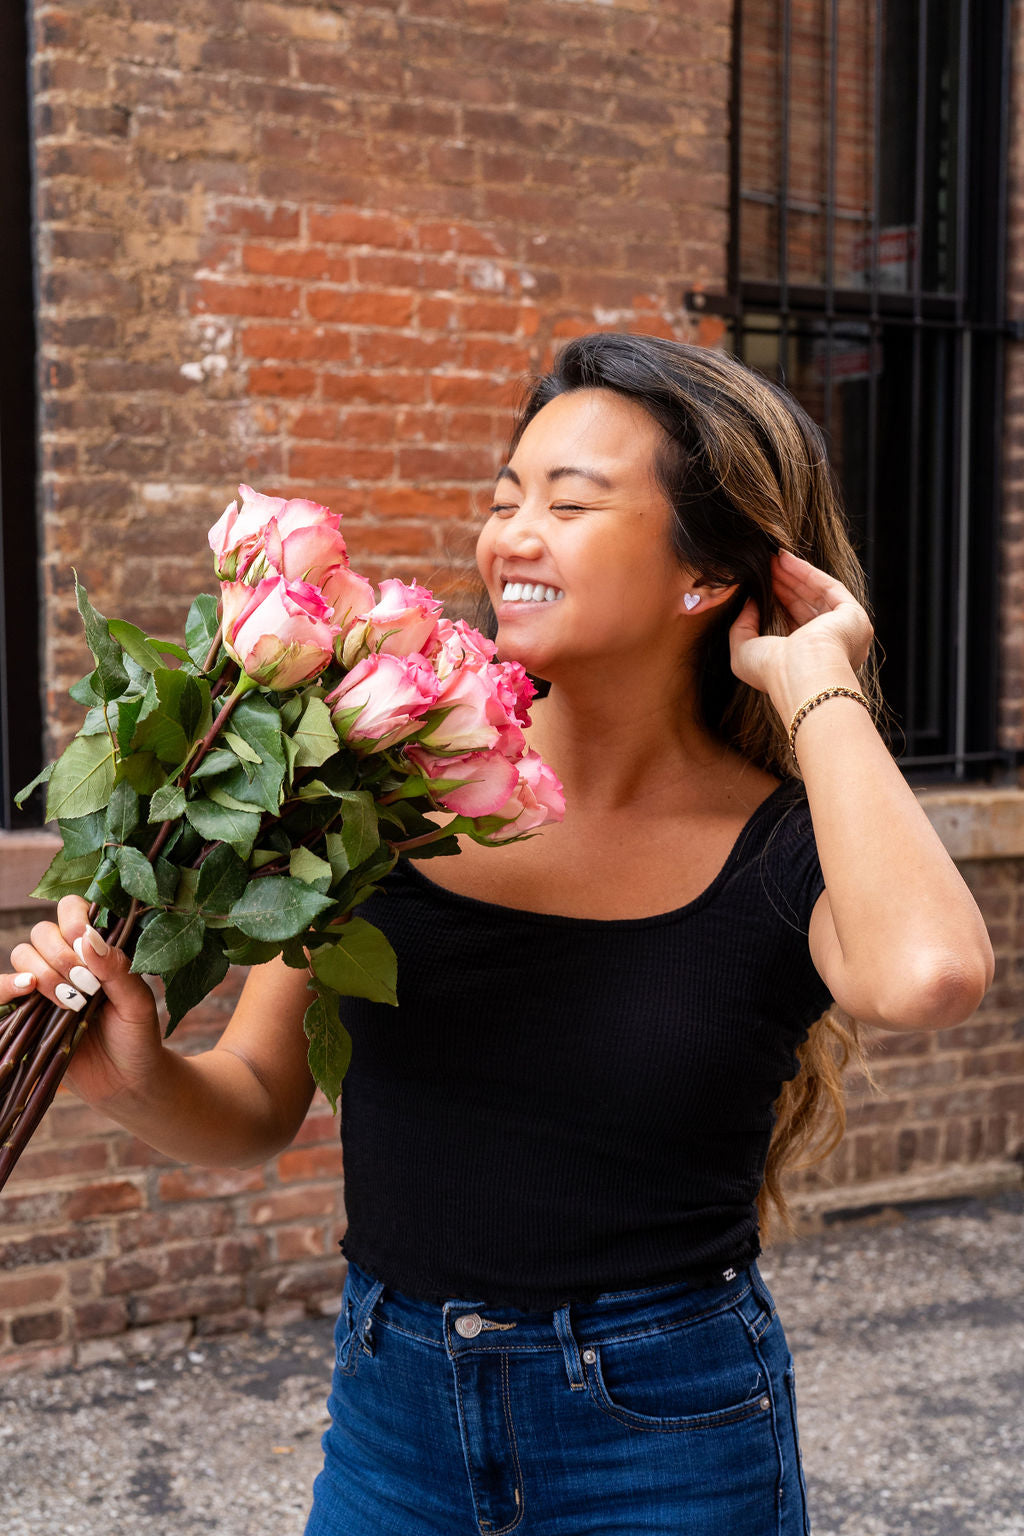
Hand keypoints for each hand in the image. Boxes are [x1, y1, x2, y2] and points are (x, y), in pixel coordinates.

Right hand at [1, 896, 164, 1108]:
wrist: (126, 1084)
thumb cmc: (138, 1038)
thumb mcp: (138, 1003)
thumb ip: (118, 969)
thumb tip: (89, 938)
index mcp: (98, 949)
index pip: (73, 910)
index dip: (74, 920)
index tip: (86, 944)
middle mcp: (68, 960)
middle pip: (43, 931)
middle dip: (61, 955)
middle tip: (85, 985)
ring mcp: (45, 985)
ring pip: (23, 953)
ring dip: (42, 972)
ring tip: (70, 1001)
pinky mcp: (27, 1011)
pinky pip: (2, 988)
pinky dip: (6, 984)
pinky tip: (27, 991)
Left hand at [728, 549, 872, 703]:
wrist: (802, 674)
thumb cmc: (772, 672)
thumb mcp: (744, 651)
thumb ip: (743, 626)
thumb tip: (750, 602)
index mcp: (809, 661)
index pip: (793, 624)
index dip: (776, 601)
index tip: (760, 584)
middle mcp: (831, 648)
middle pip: (805, 606)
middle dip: (784, 584)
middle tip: (766, 566)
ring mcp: (844, 631)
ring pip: (818, 595)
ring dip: (794, 575)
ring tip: (773, 560)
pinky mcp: (853, 616)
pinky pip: (830, 588)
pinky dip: (808, 573)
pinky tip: (787, 561)